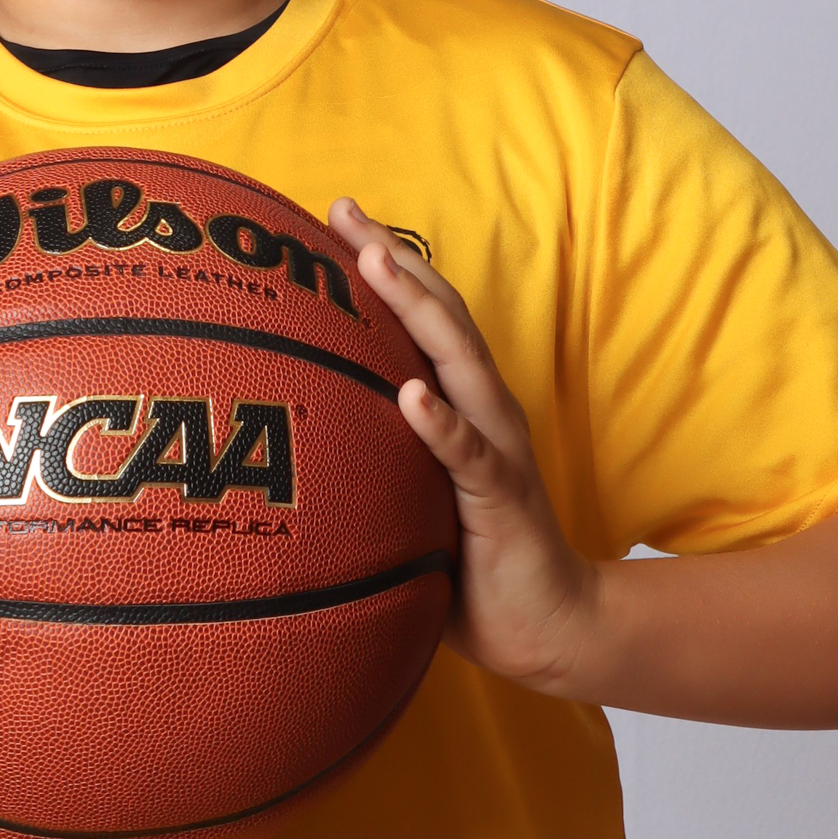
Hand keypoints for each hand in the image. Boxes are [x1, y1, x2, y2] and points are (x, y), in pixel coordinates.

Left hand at [330, 198, 598, 691]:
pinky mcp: (502, 500)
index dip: (382, 264)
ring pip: (458, 366)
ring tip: (377, 267)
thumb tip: (291, 430)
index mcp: (461, 404)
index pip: (421, 317)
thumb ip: (371, 453)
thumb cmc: (469, 560)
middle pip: (439, 317)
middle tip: (345, 212)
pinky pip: (469, 456)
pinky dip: (441, 423)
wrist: (547, 626)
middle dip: (392, 260)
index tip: (333, 216)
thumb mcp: (407, 493)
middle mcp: (483, 411)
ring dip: (418, 314)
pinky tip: (413, 395)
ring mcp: (497, 450)